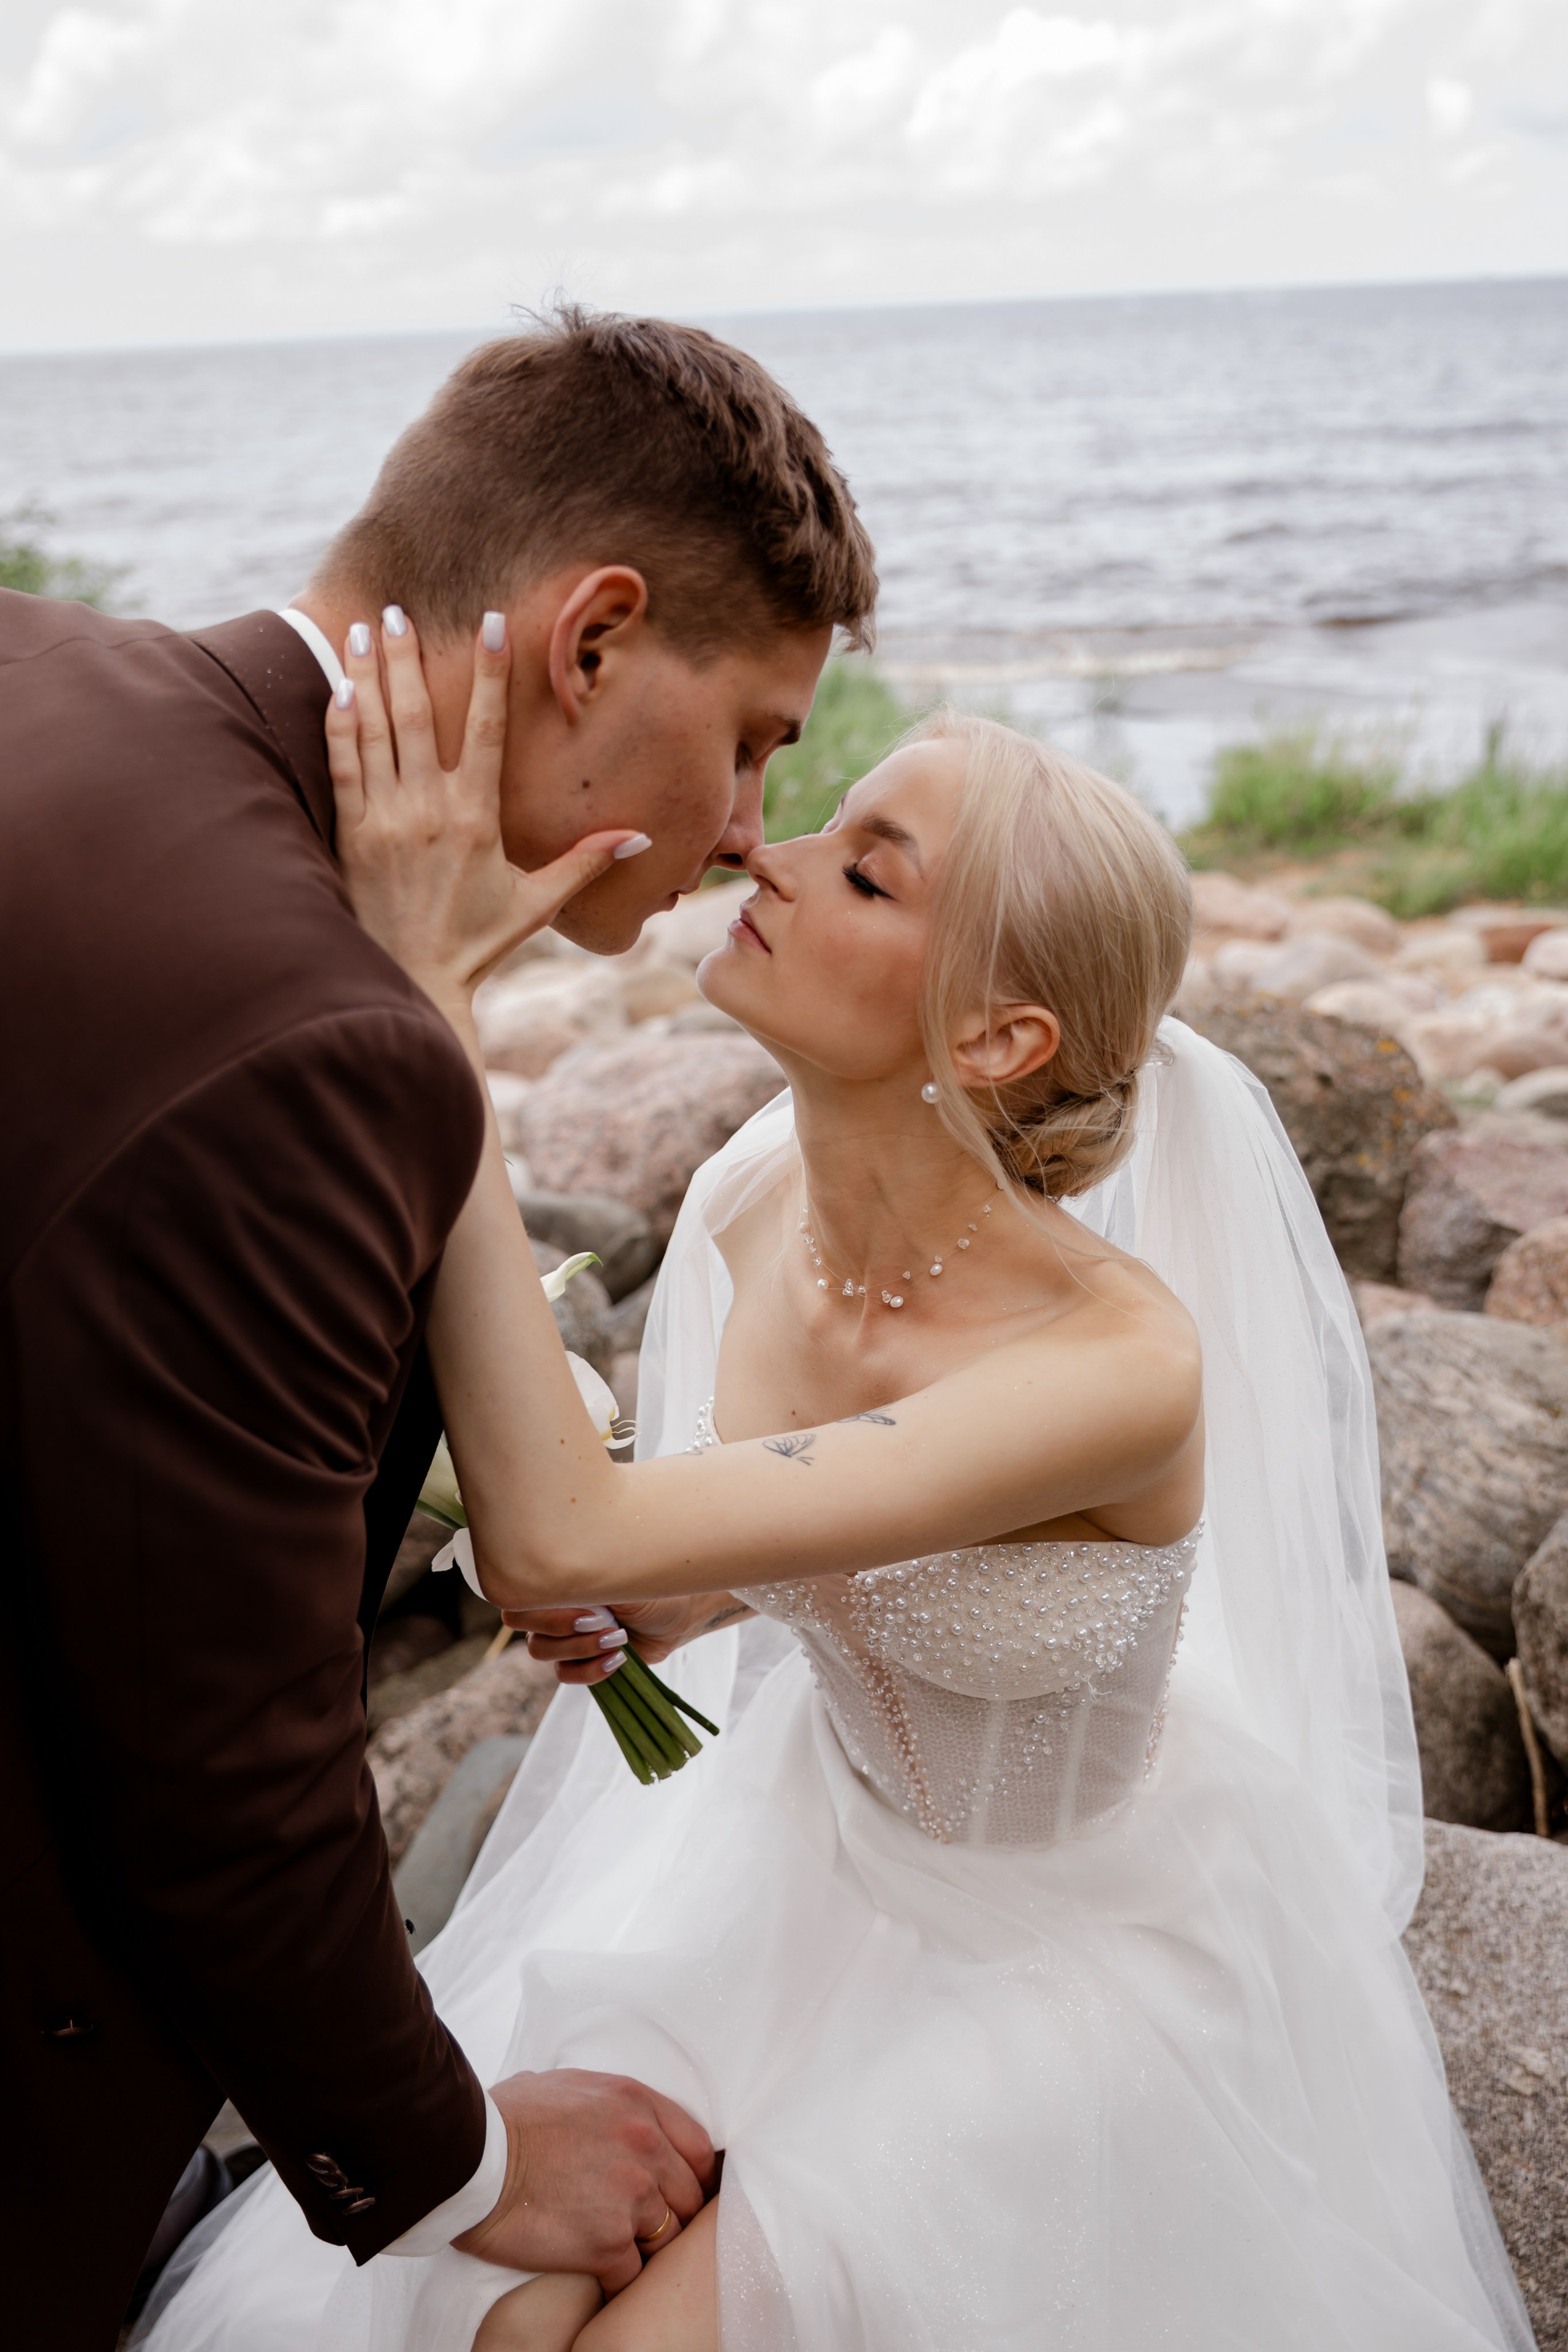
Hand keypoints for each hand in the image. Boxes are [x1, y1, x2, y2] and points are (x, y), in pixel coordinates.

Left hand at [325, 607, 648, 1012]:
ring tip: (363, 628)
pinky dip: (339, 725)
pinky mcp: (350, 836)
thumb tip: (641, 837)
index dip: (489, 674)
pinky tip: (337, 689)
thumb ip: (585, 863)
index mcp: (478, 819)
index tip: (491, 625)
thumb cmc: (476, 944)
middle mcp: (429, 811)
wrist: (413, 982)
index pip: (486, 730)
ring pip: (373, 731)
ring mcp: (385, 821)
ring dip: (367, 676)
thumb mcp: (537, 903)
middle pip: (416, 716)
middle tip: (399, 609)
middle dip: (408, 657)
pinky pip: (342, 767)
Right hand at [455, 2068, 715, 2294]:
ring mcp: (630, 2197)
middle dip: (673, 2214)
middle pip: (689, 2196)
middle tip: (650, 2227)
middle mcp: (645, 2147)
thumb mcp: (566, 2085)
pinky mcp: (606, 2244)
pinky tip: (601, 2276)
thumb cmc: (505, 2118)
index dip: (692, 2175)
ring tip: (625, 2254)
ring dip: (648, 2249)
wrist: (470, 2157)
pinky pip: (633, 2275)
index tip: (680, 2191)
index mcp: (637, 2103)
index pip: (697, 2147)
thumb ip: (600, 2101)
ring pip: (668, 2239)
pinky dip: (619, 2281)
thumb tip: (598, 2112)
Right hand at [504, 1596, 748, 1683]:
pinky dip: (591, 1670)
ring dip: (581, 1647)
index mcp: (558, 1582)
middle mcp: (554, 1608)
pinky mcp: (580, 1662)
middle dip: (562, 1629)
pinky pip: (565, 1674)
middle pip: (525, 1627)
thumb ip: (587, 1579)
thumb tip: (562, 1586)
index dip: (544, 1609)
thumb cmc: (650, 1585)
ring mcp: (564, 1638)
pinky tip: (618, 1659)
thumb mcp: (621, 1574)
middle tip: (602, 1622)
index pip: (518, 1597)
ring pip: (542, 1652)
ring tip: (618, 1638)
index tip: (589, 1607)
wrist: (678, 1614)